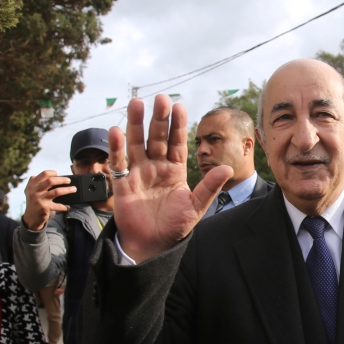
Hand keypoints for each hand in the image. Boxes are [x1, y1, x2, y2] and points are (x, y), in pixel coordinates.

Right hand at [22, 170, 75, 230]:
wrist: (30, 218)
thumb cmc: (34, 203)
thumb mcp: (31, 191)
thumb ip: (37, 183)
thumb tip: (51, 175)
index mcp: (32, 185)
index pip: (43, 174)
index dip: (52, 173)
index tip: (58, 174)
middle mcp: (35, 191)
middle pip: (50, 181)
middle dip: (62, 180)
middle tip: (69, 181)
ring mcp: (40, 199)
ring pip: (56, 192)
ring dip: (67, 190)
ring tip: (74, 189)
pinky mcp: (45, 208)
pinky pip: (58, 206)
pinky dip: (64, 206)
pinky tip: (68, 207)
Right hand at [108, 96, 231, 262]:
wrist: (153, 245)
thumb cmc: (174, 226)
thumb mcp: (195, 207)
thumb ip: (209, 187)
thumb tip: (227, 168)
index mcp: (174, 170)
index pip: (177, 142)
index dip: (177, 125)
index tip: (179, 107)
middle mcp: (156, 167)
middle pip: (156, 138)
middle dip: (158, 119)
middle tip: (160, 99)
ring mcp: (139, 173)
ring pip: (136, 144)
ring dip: (135, 124)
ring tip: (136, 103)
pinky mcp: (123, 184)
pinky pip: (118, 163)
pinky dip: (115, 148)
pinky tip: (115, 131)